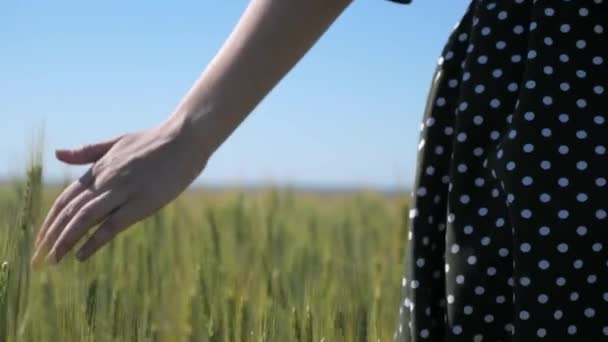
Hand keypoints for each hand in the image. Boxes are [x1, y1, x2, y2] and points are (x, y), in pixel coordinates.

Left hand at [31, 121, 207, 266]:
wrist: (185, 137)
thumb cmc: (156, 140)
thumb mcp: (117, 142)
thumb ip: (88, 152)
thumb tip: (57, 154)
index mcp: (100, 167)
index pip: (66, 199)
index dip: (51, 220)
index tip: (41, 239)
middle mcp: (106, 180)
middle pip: (70, 212)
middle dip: (51, 236)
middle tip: (39, 258)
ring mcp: (123, 190)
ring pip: (85, 219)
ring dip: (65, 241)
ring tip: (53, 260)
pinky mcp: (142, 202)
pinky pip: (112, 225)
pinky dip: (93, 241)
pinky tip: (81, 256)